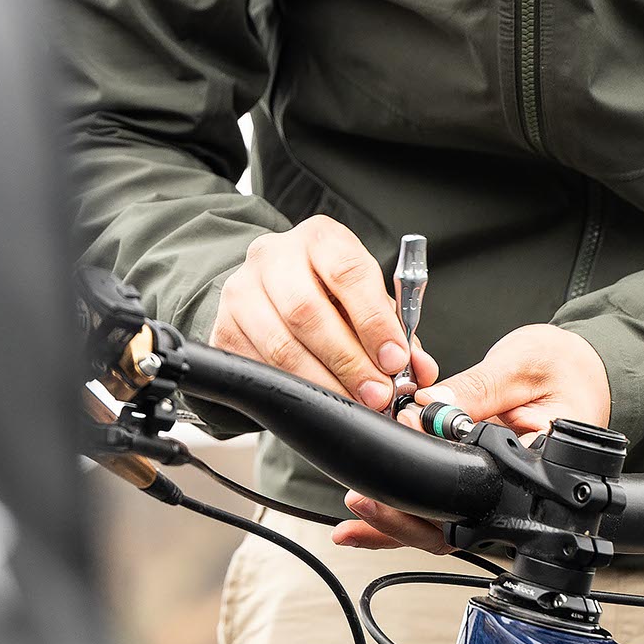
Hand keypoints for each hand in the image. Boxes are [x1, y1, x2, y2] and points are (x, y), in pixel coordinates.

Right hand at [207, 215, 438, 409]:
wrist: (273, 292)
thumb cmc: (331, 295)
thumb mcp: (367, 300)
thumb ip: (395, 331)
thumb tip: (419, 370)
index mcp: (319, 239)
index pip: (346, 271)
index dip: (373, 320)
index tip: (395, 359)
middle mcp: (273, 257)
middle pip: (307, 311)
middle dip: (348, 361)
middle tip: (376, 393)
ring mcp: (241, 292)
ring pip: (280, 345)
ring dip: (323, 383)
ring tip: (352, 404)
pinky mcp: (224, 328)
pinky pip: (258, 368)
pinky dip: (293, 391)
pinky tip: (317, 403)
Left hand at [329, 323, 612, 551]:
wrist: (586, 370)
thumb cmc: (566, 367)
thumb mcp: (522, 365)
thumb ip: (477, 388)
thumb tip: (428, 404)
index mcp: (547, 464)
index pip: (484, 486)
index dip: (438, 470)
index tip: (404, 441)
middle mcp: (524, 493)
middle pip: (460, 525)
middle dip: (406, 517)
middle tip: (365, 498)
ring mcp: (501, 496)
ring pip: (446, 528)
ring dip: (398, 523)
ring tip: (358, 510)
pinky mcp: (482, 488)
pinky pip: (443, 511)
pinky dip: (404, 515)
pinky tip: (365, 521)